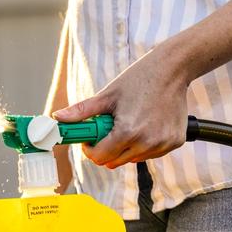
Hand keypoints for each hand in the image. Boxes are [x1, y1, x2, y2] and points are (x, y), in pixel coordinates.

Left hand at [52, 46, 189, 168]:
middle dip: (106, 149)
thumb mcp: (108, 95)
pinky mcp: (174, 143)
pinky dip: (144, 145)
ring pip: (132, 159)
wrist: (172, 69)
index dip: (90, 149)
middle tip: (110, 128)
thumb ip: (82, 111)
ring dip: (126, 147)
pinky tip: (147, 124)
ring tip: (131, 122)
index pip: (99, 157)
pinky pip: (151, 153)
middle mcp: (146, 142)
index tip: (90, 139)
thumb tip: (57, 117)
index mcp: (127, 131)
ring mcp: (162, 144)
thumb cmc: (139, 78)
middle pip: (114, 162)